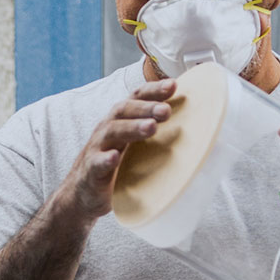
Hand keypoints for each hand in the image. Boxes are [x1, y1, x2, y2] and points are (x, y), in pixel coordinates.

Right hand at [52, 79, 176, 222]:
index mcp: (121, 120)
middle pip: (124, 110)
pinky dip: (106, 159)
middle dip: (146, 107)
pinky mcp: (91, 170)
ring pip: (112, 131)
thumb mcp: (136, 147)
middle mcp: (108, 129)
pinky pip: (97, 162)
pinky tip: (115, 157)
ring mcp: (98, 148)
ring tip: (151, 127)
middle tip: (166, 110)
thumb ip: (155, 134)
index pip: (136, 98)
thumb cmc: (117, 167)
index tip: (173, 86)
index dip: (153, 90)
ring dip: (132, 127)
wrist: (84, 193)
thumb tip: (196, 127)